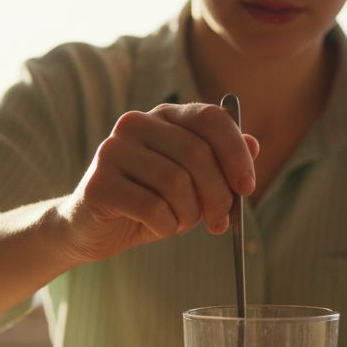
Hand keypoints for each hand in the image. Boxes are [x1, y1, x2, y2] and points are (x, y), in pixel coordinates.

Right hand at [56, 102, 259, 263]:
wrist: (91, 230)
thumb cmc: (148, 204)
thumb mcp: (191, 185)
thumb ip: (220, 165)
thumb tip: (255, 145)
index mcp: (163, 117)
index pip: (210, 118)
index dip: (235, 152)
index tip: (247, 187)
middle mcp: (135, 124)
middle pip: (197, 154)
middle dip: (218, 195)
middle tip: (220, 222)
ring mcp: (113, 151)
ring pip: (177, 183)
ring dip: (189, 214)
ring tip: (181, 223)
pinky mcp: (98, 183)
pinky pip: (152, 207)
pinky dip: (166, 226)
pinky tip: (159, 228)